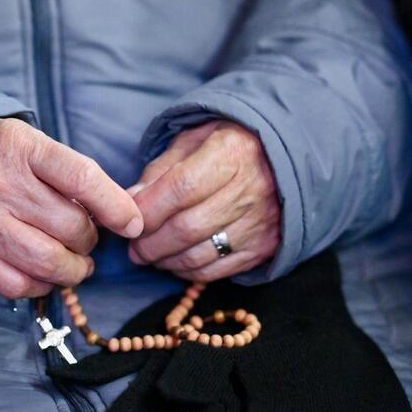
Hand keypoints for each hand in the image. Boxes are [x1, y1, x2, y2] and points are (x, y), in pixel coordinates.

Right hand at [0, 118, 142, 297]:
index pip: (82, 179)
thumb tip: (123, 215)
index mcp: (21, 148)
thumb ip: (74, 174)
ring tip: (76, 263)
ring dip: (74, 270)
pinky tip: (47, 274)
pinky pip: (18, 284)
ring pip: (49, 262)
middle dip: (90, 240)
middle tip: (87, 238)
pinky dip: (43, 285)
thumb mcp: (33, 145)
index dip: (116, 207)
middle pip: (70, 227)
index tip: (132, 223)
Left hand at [128, 120, 280, 280]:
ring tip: (150, 255)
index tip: (128, 219)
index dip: (148, 209)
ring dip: (165, 260)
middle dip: (150, 243)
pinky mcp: (264, 247)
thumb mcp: (193, 140)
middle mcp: (250, 189)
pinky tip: (175, 262)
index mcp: (230, 154)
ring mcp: (260, 222)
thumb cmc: (227, 146)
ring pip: (200, 254)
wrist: (283, 159)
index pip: (180, 188)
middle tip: (133, 247)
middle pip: (187, 228)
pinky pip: (218, 270)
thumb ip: (161, 170)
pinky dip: (189, 271)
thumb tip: (131, 200)